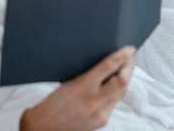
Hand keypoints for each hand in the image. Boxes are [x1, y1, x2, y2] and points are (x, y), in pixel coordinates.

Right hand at [20, 46, 135, 130]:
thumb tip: (105, 66)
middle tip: (131, 58)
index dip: (122, 57)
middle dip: (129, 68)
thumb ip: (87, 75)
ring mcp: (99, 114)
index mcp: (82, 87)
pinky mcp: (101, 122)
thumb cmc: (49, 105)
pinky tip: (115, 87)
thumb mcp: (67, 84)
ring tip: (126, 70)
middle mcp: (93, 102)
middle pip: (122, 83)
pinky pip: (114, 104)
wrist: (43, 129)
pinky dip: (117, 93)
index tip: (129, 49)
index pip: (108, 67)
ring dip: (126, 80)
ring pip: (121, 94)